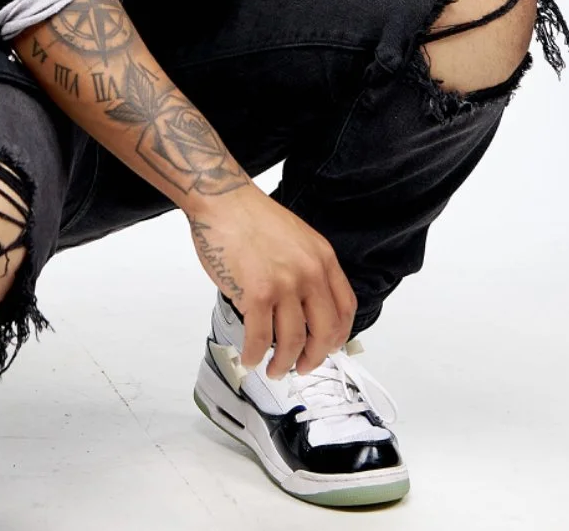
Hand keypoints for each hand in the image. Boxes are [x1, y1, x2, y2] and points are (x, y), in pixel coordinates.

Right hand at [187, 186, 356, 377]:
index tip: (329, 347)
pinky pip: (259, 338)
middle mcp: (309, 273)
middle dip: (313, 358)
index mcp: (322, 258)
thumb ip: (308, 268)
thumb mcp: (297, 238)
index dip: (338, 336)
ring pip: (292, 342)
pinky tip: (250, 358)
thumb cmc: (251, 216)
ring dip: (283, 364)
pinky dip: (255, 355)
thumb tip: (304, 307)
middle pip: (324, 333)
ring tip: (274, 369)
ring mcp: (284, 285)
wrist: (223, 200)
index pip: (345, 309)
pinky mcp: (256, 295)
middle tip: (301, 367)